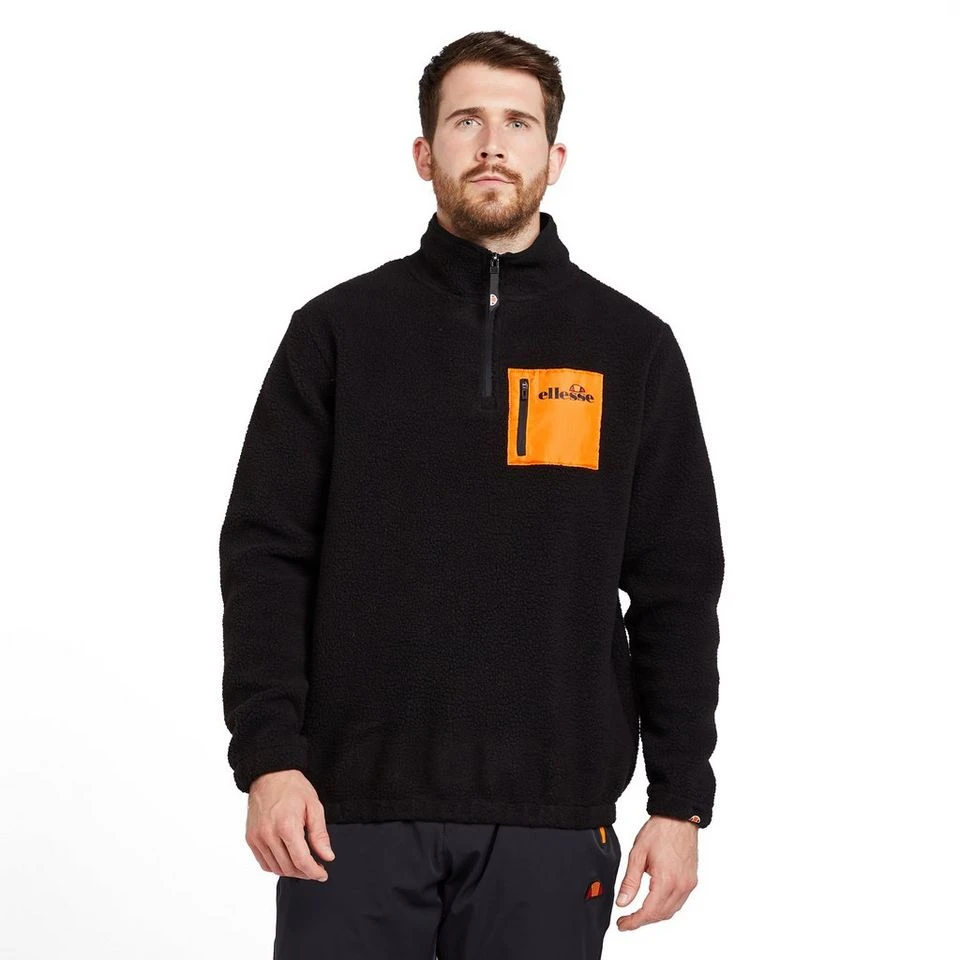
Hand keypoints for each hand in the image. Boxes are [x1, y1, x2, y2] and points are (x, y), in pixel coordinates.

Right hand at [245, 770, 335, 879]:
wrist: (269, 774)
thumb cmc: (293, 787)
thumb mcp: (313, 805)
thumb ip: (320, 834)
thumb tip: (327, 856)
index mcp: (286, 826)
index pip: (301, 861)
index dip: (314, 872)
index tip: (323, 874)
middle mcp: (268, 834)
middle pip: (288, 867)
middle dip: (305, 872)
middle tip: (316, 869)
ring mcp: (257, 837)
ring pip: (275, 868)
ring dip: (291, 872)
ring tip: (303, 865)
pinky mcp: (250, 838)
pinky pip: (263, 863)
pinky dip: (276, 866)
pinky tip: (287, 860)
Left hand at [614, 815, 698, 929]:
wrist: (678, 817)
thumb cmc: (659, 831)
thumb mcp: (637, 854)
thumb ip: (630, 881)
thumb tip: (622, 902)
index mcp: (666, 880)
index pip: (649, 912)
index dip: (634, 922)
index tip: (622, 924)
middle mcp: (681, 886)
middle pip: (660, 915)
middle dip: (642, 920)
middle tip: (626, 920)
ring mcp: (689, 884)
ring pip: (671, 911)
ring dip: (654, 915)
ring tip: (638, 913)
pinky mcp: (692, 881)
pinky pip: (679, 902)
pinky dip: (665, 907)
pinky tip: (654, 902)